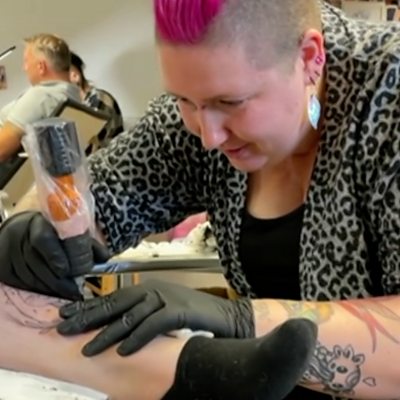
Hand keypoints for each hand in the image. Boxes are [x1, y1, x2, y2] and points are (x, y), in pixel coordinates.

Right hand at [0, 211, 109, 299]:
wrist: (24, 229)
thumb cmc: (52, 230)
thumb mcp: (70, 230)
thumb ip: (86, 243)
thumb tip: (104, 258)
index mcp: (38, 223)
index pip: (43, 240)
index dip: (55, 257)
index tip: (67, 271)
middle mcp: (19, 235)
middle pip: (36, 263)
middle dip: (58, 280)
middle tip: (75, 292)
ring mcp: (8, 251)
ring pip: (28, 276)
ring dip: (49, 288)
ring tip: (67, 294)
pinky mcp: (3, 265)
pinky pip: (19, 282)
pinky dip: (37, 290)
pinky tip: (50, 292)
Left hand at [57, 279, 254, 355]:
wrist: (224, 316)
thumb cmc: (192, 314)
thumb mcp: (163, 310)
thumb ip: (142, 313)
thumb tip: (117, 326)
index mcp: (146, 289)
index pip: (111, 298)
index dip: (88, 307)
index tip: (65, 314)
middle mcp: (152, 290)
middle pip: (114, 304)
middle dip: (87, 317)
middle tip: (63, 328)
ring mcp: (165, 298)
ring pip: (130, 316)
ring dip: (107, 333)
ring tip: (87, 349)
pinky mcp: (177, 310)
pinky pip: (152, 325)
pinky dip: (136, 338)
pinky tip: (122, 351)